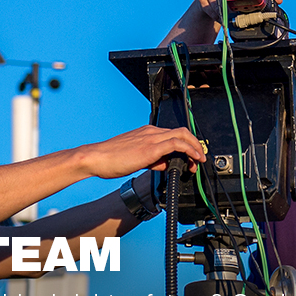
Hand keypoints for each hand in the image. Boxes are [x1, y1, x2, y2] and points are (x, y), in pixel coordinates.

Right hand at [79, 125, 204, 179]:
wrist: (95, 157)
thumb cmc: (110, 159)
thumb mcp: (135, 159)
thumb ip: (152, 160)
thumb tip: (164, 164)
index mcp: (146, 133)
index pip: (173, 134)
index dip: (186, 144)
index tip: (191, 157)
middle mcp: (150, 132)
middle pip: (182, 132)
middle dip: (195, 144)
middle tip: (199, 158)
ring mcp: (151, 138)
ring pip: (182, 135)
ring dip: (195, 148)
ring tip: (199, 160)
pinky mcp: (150, 148)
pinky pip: (176, 144)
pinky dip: (189, 150)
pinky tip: (193, 159)